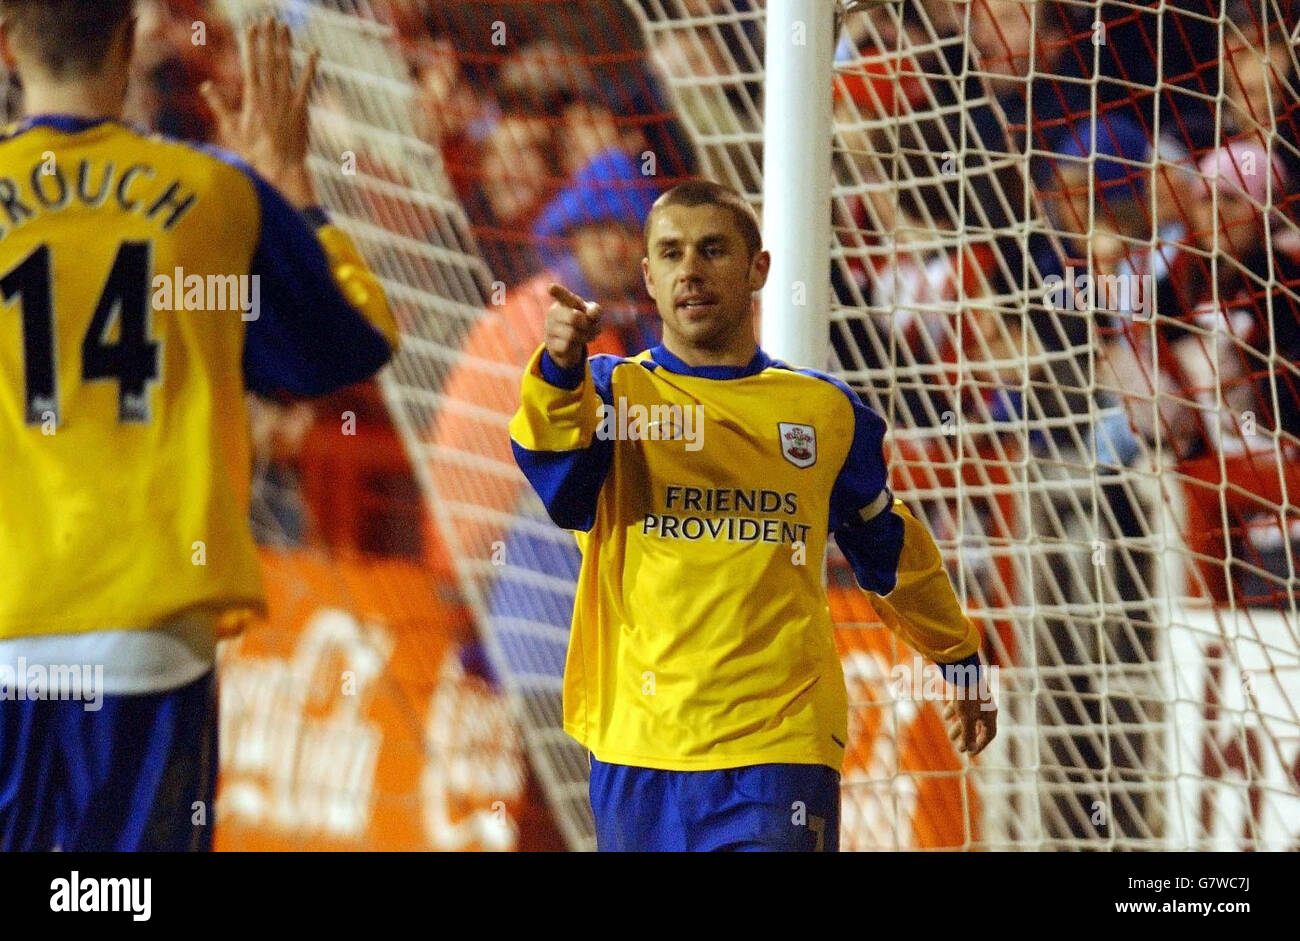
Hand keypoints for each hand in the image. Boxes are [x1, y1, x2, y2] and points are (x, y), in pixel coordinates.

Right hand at [200, 16, 320, 206]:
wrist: (281, 168)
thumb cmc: (254, 152)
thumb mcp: (231, 128)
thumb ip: (219, 105)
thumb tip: (206, 86)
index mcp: (253, 97)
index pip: (251, 63)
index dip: (251, 43)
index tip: (251, 26)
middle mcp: (271, 94)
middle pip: (269, 59)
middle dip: (269, 37)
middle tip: (269, 18)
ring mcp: (287, 100)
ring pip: (286, 67)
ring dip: (286, 45)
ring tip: (285, 27)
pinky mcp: (302, 108)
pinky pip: (307, 83)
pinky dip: (310, 67)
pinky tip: (313, 52)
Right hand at [545, 284, 602, 368]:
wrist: (568, 343)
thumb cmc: (582, 322)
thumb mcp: (592, 314)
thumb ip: (595, 311)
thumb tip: (591, 315)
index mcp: (564, 301)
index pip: (562, 295)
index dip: (557, 290)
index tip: (551, 287)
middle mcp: (554, 312)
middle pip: (574, 317)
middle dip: (587, 325)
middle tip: (589, 326)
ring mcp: (550, 328)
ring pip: (572, 334)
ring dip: (584, 337)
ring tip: (584, 336)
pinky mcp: (550, 344)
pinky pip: (566, 346)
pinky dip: (575, 347)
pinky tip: (574, 345)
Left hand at [943, 683, 996, 755]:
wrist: (963, 670)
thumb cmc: (967, 696)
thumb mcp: (967, 718)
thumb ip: (968, 734)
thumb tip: (968, 749)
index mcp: (990, 714)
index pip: (989, 734)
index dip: (981, 745)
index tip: (970, 753)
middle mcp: (986, 707)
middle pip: (978, 727)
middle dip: (968, 737)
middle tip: (958, 747)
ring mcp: (977, 699)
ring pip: (969, 717)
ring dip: (960, 727)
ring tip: (950, 736)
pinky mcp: (967, 691)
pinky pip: (963, 705)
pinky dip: (955, 712)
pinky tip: (946, 716)